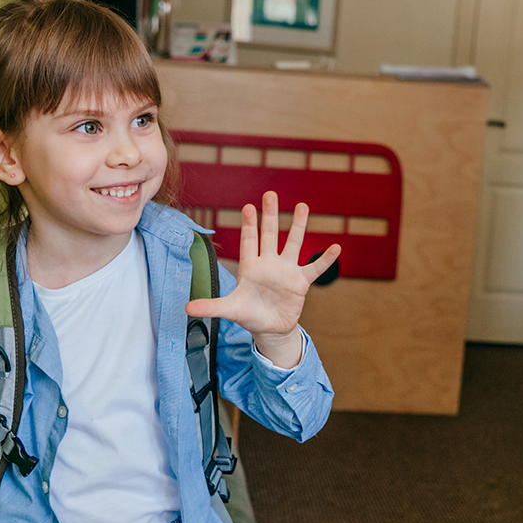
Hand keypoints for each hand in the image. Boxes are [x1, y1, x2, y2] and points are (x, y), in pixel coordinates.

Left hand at [186, 191, 340, 368]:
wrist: (269, 328)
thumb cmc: (248, 315)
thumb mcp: (230, 309)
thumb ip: (211, 306)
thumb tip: (186, 308)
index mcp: (250, 267)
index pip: (249, 241)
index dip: (249, 225)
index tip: (248, 207)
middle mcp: (269, 263)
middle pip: (269, 235)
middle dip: (270, 215)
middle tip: (270, 194)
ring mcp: (286, 271)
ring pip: (293, 243)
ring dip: (298, 226)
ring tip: (303, 206)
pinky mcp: (301, 282)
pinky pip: (315, 268)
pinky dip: (325, 259)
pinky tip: (335, 247)